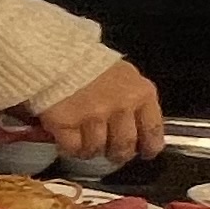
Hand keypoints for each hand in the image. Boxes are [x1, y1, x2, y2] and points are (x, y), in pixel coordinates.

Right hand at [29, 59, 163, 164]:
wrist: (56, 55)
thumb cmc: (89, 64)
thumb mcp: (124, 76)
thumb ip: (134, 101)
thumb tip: (139, 131)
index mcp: (140, 93)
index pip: (153, 130)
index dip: (149, 147)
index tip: (145, 152)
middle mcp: (120, 106)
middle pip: (124, 146)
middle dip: (117, 153)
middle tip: (110, 152)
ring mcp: (93, 116)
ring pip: (96, 149)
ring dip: (89, 149)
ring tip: (83, 139)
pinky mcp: (66, 124)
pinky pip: (73, 148)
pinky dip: (69, 147)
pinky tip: (67, 139)